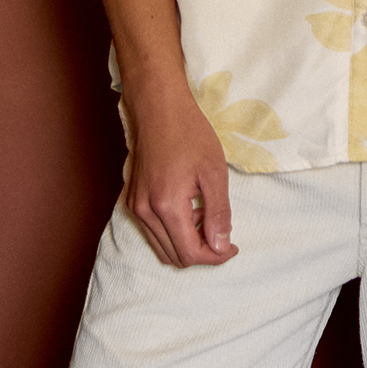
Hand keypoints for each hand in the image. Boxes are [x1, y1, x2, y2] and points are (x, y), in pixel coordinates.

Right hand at [121, 77, 236, 267]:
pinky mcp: (132, 201)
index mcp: (166, 206)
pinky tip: (191, 210)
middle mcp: (145, 212)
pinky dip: (174, 232)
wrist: (160, 110)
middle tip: (225, 234)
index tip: (233, 246)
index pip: (190, 254)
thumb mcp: (214, 173)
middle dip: (203, 252)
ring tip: (206, 216)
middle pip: (175, 256)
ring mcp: (135, 207)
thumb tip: (221, 246)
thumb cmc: (190, 135)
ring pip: (163, 248)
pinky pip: (153, 233)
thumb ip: (218, 214)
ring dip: (188, 242)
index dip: (215, 256)